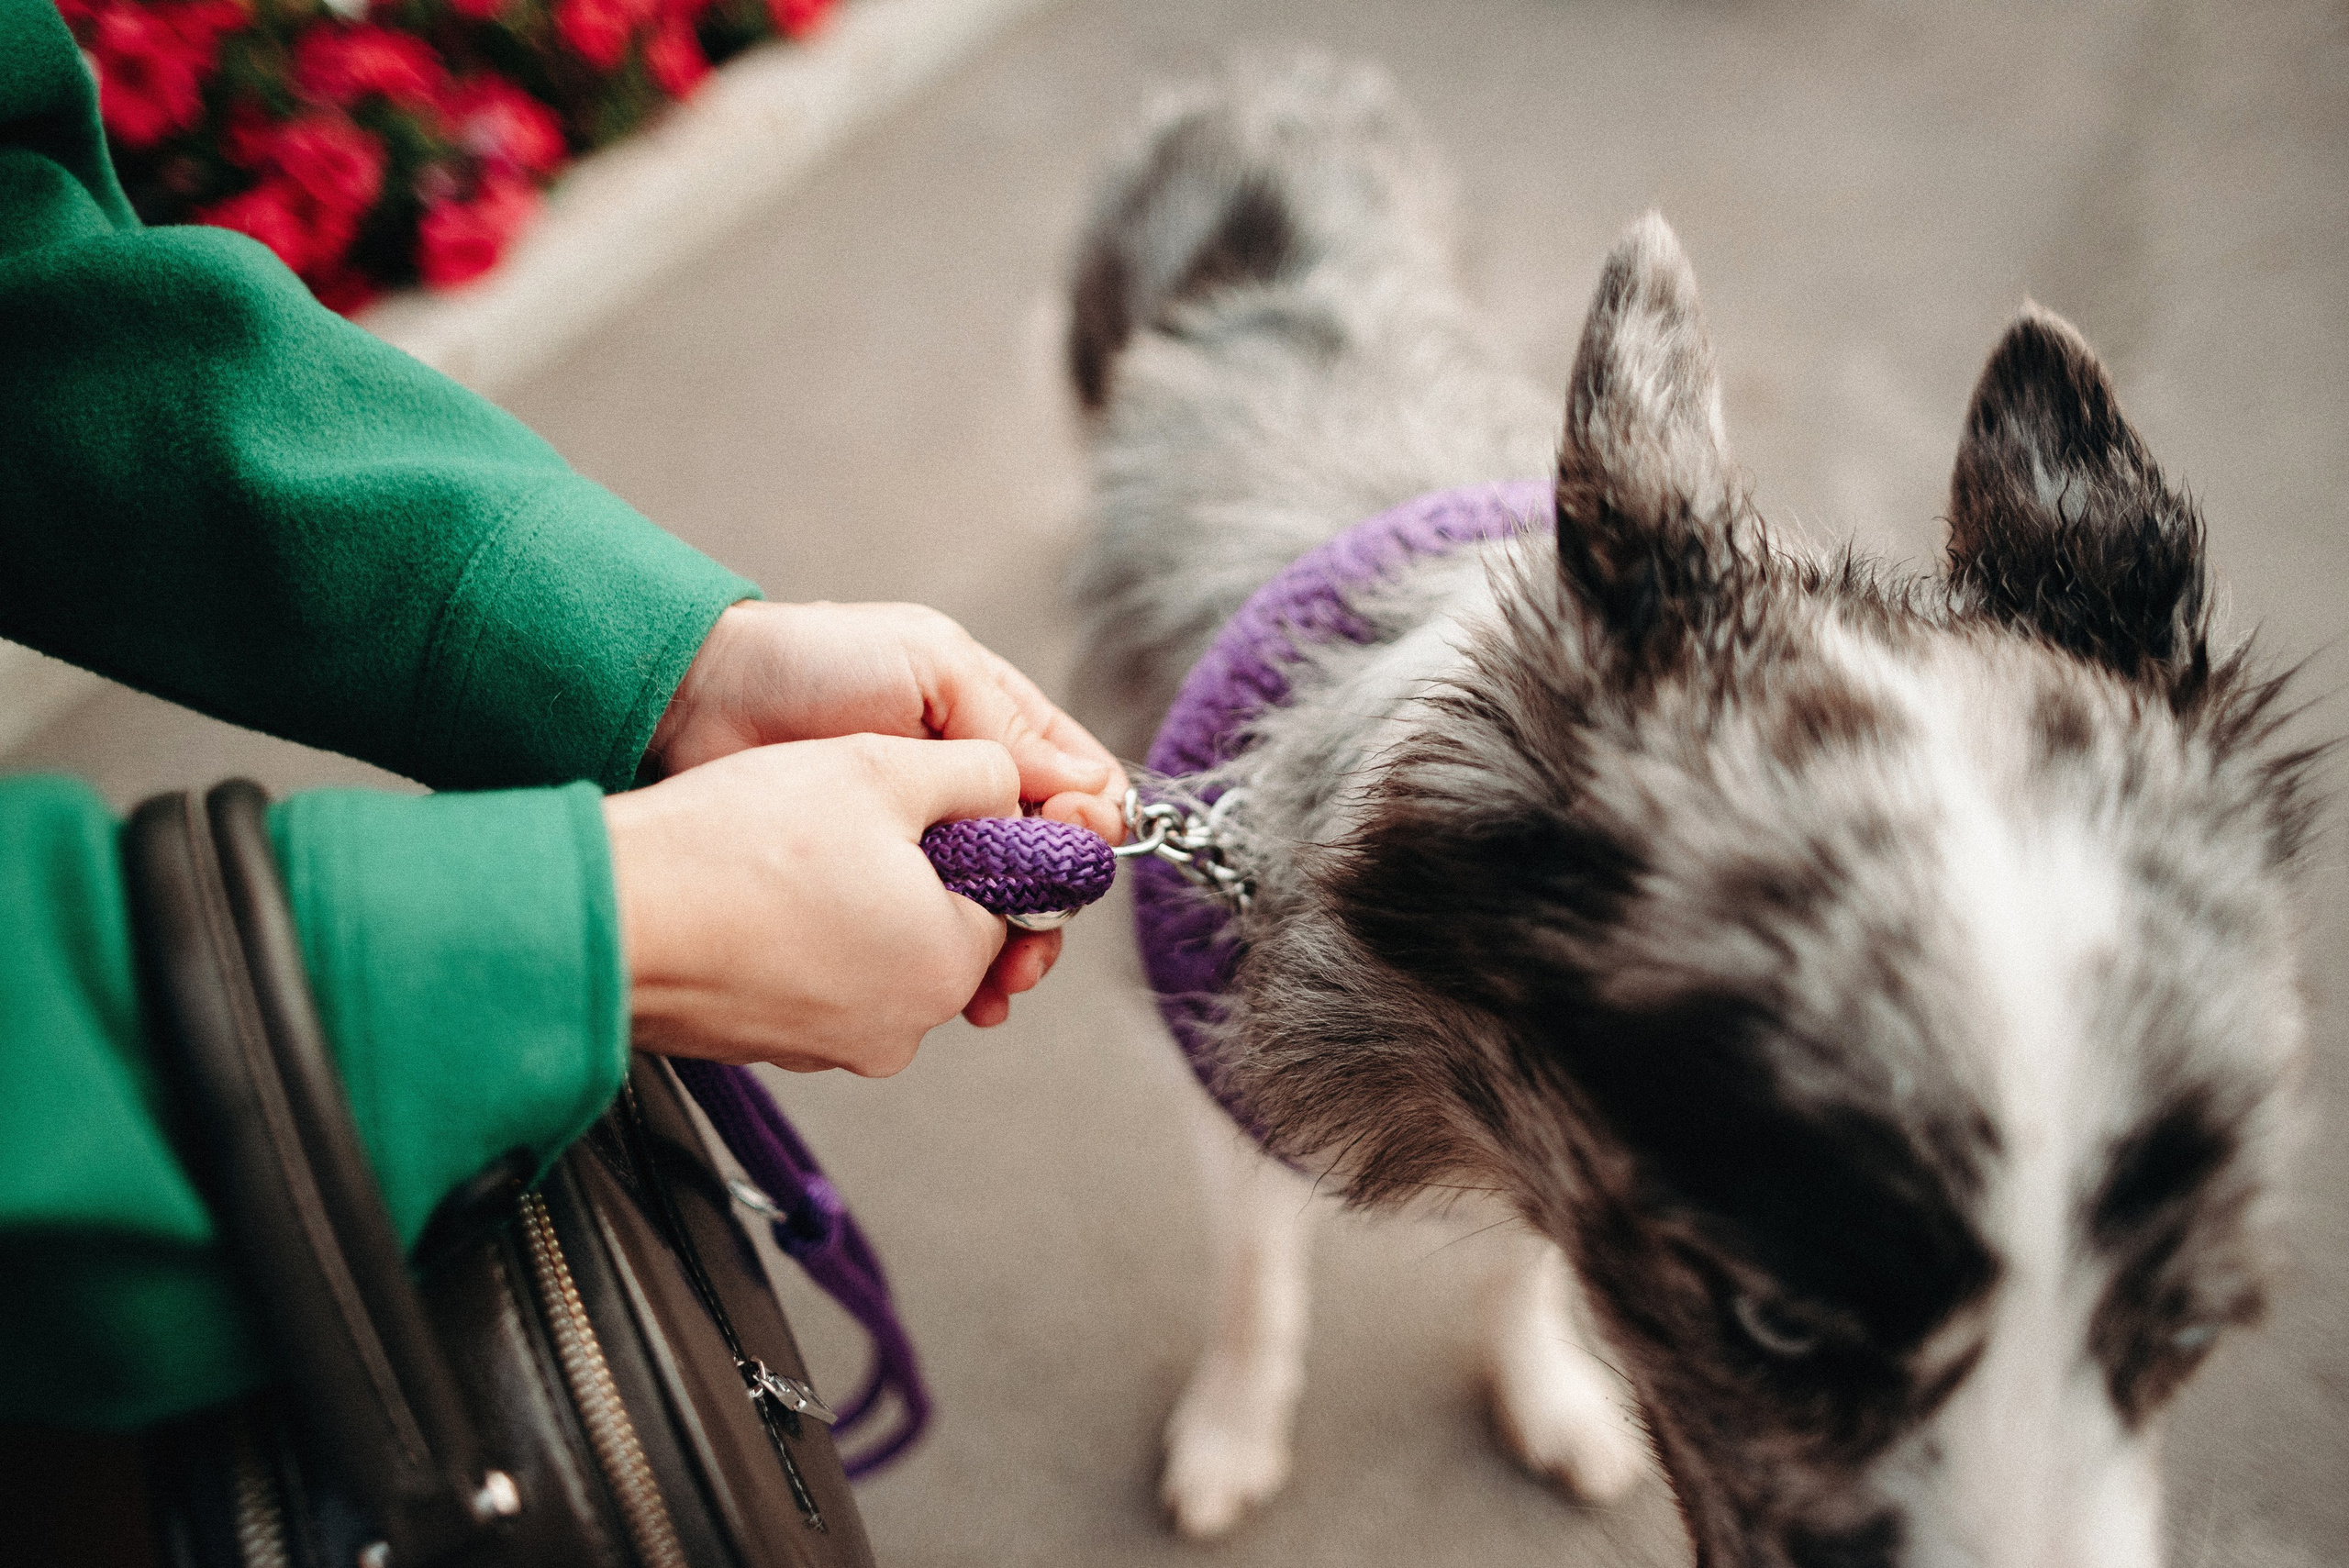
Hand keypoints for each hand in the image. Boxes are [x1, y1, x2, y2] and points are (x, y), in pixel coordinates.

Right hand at [604, 734, 1030, 1073]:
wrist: (612, 913)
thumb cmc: (738, 846)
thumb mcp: (881, 768)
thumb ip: (974, 773)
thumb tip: (1007, 786)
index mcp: (947, 966)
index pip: (1004, 898)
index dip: (966, 838)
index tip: (915, 804)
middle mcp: (902, 1027)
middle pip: (939, 930)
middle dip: (907, 872)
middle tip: (841, 820)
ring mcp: (832, 1047)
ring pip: (874, 953)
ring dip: (849, 902)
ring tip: (788, 852)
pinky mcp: (772, 1046)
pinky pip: (812, 979)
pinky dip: (796, 938)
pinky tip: (755, 894)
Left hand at [646, 601, 1129, 1024]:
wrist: (700, 700)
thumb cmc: (808, 660)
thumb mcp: (928, 667)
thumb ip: (1005, 727)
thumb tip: (1088, 789)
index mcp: (989, 725)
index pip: (1073, 784)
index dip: (1084, 824)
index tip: (1069, 850)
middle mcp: (963, 789)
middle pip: (1041, 861)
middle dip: (1049, 904)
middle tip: (1032, 939)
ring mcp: (918, 841)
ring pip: (993, 908)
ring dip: (1007, 947)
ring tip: (1000, 981)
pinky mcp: (870, 885)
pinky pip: (928, 935)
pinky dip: (952, 967)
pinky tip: (962, 993)